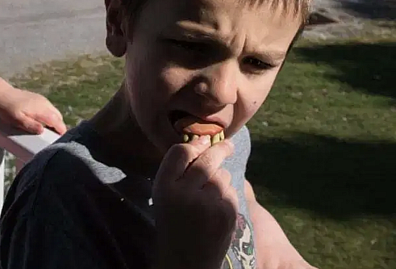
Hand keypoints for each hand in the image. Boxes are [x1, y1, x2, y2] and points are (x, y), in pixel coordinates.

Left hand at [0, 87, 66, 134]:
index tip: (62, 140)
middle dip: (59, 127)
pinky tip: (43, 122)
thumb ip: (31, 125)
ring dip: (55, 122)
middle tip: (55, 138)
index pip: (57, 121)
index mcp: (41, 109)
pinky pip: (49, 109)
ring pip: (54, 112)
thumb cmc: (8, 109)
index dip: (61, 131)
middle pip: (58, 117)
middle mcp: (45, 103)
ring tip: (50, 132)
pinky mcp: (39, 99)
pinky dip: (50, 116)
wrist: (1, 95)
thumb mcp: (17, 120)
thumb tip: (42, 131)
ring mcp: (42, 100)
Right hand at [152, 136, 238, 268]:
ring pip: (222, 175)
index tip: (203, 141)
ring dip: (220, 179)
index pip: (180, 151)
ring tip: (208, 199)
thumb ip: (178, 171)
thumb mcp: (164, 197)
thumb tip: (205, 140)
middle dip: (220, 149)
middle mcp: (185, 193)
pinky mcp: (226, 213)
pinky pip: (231, 190)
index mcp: (164, 187)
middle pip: (207, 158)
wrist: (186, 261)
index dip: (194, 144)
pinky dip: (226, 195)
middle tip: (228, 145)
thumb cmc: (174, 224)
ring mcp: (208, 203)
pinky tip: (216, 209)